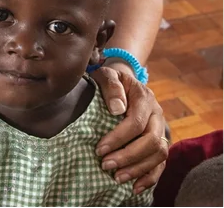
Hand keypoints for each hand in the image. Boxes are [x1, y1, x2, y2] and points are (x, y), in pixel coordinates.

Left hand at [92, 64, 167, 194]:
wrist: (123, 81)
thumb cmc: (111, 79)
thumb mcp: (107, 74)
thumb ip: (111, 85)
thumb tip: (117, 109)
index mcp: (144, 97)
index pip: (136, 122)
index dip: (118, 138)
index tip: (99, 149)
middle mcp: (157, 114)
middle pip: (151, 141)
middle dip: (128, 156)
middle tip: (106, 165)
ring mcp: (160, 128)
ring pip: (159, 154)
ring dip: (138, 169)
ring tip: (116, 177)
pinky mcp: (159, 141)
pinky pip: (161, 163)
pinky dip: (150, 177)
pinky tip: (135, 187)